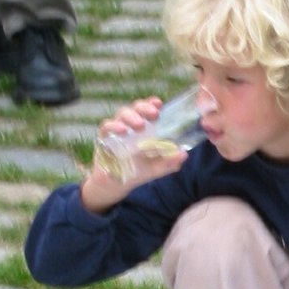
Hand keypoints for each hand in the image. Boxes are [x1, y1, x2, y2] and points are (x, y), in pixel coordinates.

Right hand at [80, 97, 186, 212]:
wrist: (116, 184)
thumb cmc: (137, 171)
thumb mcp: (156, 169)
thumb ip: (170, 162)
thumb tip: (184, 154)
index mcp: (145, 128)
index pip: (149, 109)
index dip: (153, 103)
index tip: (159, 104)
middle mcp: (131, 124)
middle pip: (136, 107)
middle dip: (145, 107)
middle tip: (154, 114)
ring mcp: (117, 129)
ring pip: (122, 113)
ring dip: (132, 117)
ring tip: (140, 125)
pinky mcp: (104, 136)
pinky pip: (107, 125)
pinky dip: (114, 126)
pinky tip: (122, 131)